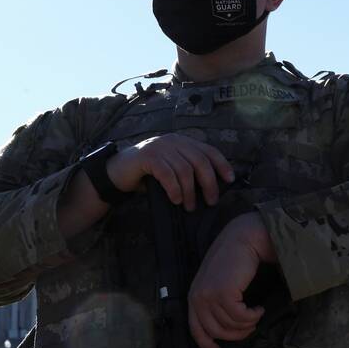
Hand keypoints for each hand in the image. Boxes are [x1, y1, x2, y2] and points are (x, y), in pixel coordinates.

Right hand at [106, 134, 234, 211]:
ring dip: (190, 191)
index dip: (222, 164)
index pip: (209, 151)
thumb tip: (212, 188)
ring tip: (190, 206)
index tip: (230, 179)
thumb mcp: (173, 169)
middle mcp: (174, 141)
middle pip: (200, 161)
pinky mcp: (148, 157)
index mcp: (183, 142)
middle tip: (211, 201)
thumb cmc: (149, 174)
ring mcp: (160, 147)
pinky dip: (174, 189)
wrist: (118, 171)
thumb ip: (189, 171)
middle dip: (209, 183)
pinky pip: (168, 174)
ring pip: (185, 170)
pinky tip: (176, 199)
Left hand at [188, 213, 276, 347]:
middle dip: (237, 335)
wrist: (245, 238)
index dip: (207, 346)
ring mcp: (209, 295)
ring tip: (257, 313)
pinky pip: (240, 317)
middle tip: (252, 326)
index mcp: (195, 296)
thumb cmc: (238, 259)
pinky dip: (252, 316)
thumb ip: (218, 301)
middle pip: (216, 332)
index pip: (196, 330)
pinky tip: (259, 307)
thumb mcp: (222, 282)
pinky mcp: (223, 293)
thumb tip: (229, 326)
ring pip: (231, 325)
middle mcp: (197, 298)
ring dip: (248, 323)